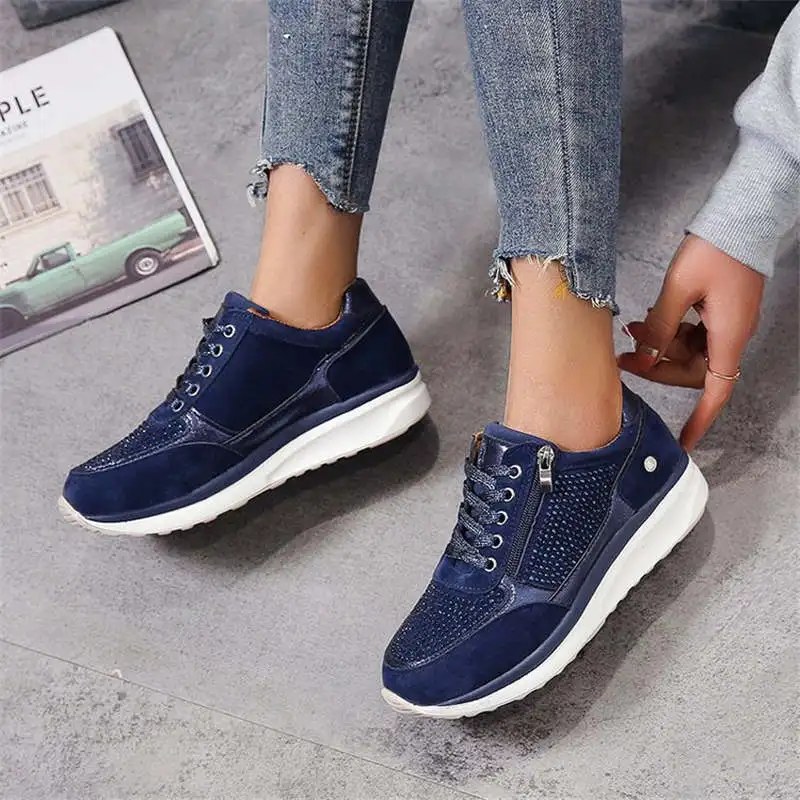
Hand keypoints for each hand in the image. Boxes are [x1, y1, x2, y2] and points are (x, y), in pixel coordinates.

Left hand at [618, 234, 764, 450]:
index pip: (716, 392)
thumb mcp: (677, 290)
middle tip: (625, 356)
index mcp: (728, 336)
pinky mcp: (719, 311)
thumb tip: (646, 359)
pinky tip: (650, 318)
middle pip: (693, 372)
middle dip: (657, 367)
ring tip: (632, 329)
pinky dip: (669, 331)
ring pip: (689, 352)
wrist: (740, 217)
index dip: (700, 419)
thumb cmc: (714, 249)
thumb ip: (660, 327)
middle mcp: (731, 335)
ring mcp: (726, 323)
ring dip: (659, 346)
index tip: (685, 442)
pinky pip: (692, 334)